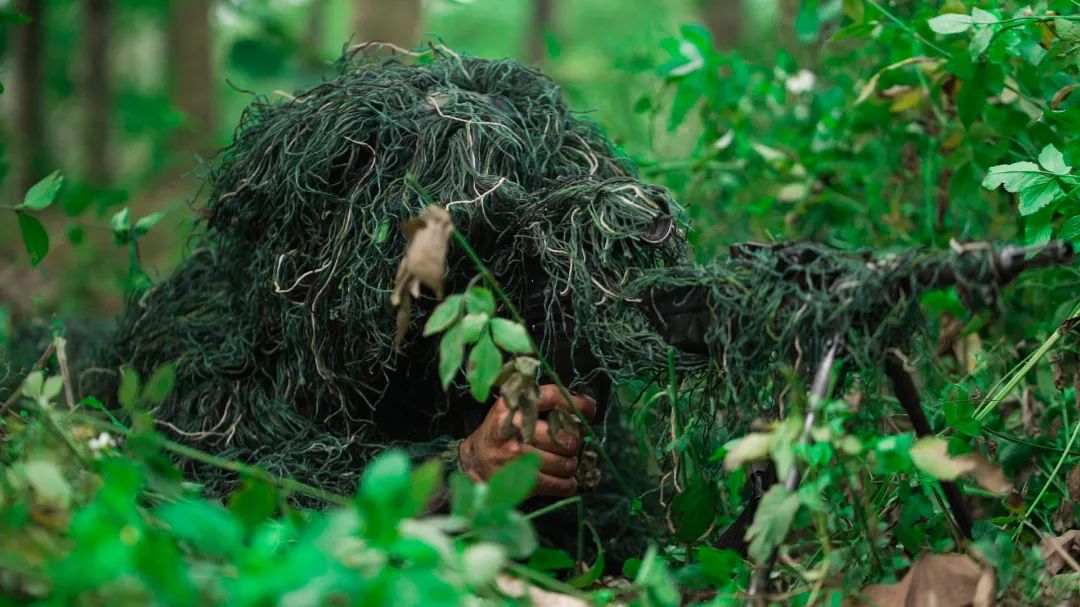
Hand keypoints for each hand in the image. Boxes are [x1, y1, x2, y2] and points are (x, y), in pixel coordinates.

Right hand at [459, 384, 596, 496]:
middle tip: (566, 445)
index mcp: (513, 405)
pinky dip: (567, 484)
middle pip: (565, 437)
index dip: (577, 404)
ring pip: (566, 463)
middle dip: (572, 443)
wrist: (473, 462)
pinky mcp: (521, 480)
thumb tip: (584, 410)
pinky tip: (563, 481)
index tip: (589, 410)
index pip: (553, 397)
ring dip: (570, 465)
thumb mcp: (514, 408)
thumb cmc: (501, 433)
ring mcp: (516, 455)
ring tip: (562, 463)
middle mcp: (515, 428)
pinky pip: (560, 484)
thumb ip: (543, 403)